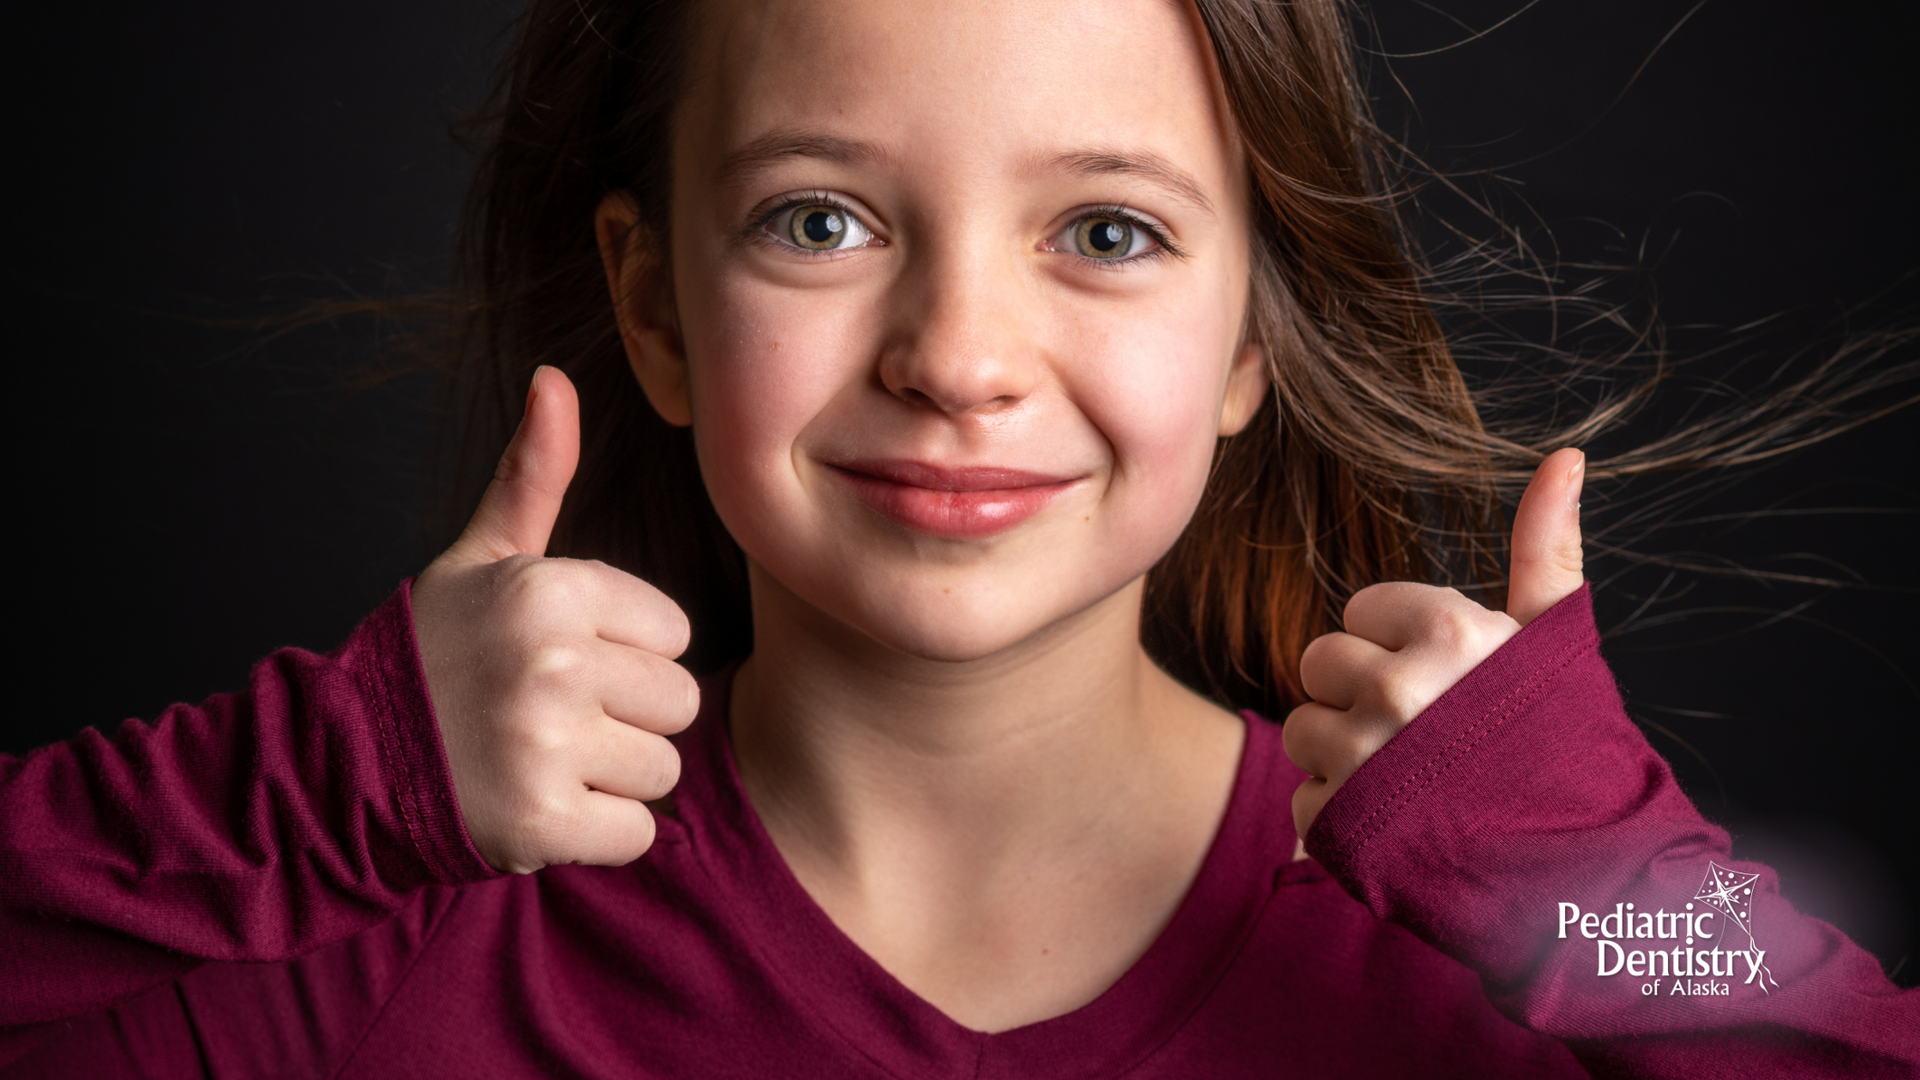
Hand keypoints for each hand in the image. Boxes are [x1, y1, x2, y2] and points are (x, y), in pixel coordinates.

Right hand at [410, 366, 698, 873]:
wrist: (346, 763)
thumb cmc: (436, 653)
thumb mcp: (482, 557)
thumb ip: (533, 474)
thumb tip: (554, 378)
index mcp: (549, 590)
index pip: (673, 633)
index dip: (626, 653)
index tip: (561, 660)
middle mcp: (552, 662)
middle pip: (679, 702)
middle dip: (627, 718)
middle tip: (553, 719)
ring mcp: (545, 745)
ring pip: (663, 769)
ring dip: (614, 779)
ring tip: (543, 760)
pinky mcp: (541, 823)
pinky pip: (637, 833)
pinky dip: (597, 834)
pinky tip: (543, 808)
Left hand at [1283, 447, 1586, 840]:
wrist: (1588, 878)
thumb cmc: (1569, 749)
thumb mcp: (1557, 642)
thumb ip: (1544, 548)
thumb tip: (1565, 455)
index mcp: (1450, 632)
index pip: (1361, 610)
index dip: (1397, 646)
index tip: (1443, 682)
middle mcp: (1400, 686)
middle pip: (1321, 664)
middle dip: (1361, 697)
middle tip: (1426, 737)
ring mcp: (1365, 757)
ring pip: (1302, 732)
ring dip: (1344, 759)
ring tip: (1414, 783)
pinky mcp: (1341, 823)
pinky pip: (1303, 802)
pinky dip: (1340, 820)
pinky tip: (1398, 828)